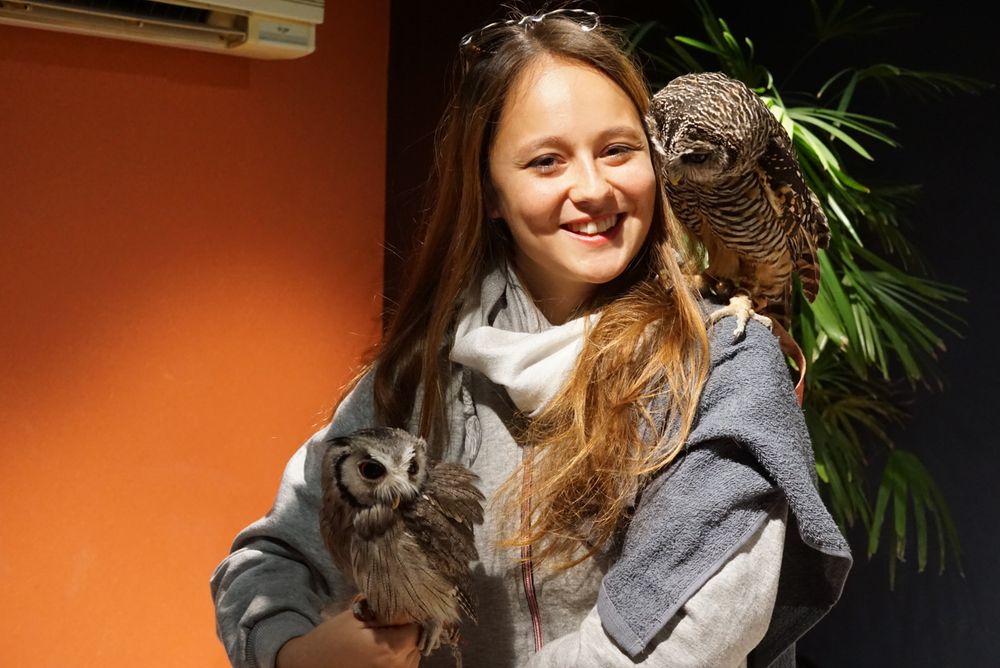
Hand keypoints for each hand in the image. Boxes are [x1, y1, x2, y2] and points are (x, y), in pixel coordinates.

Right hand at [276, 607, 419, 667]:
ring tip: (383, 634)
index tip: (397, 608)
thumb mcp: (358, 616)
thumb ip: (386, 610)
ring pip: (413, 653)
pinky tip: (382, 646)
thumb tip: (408, 601)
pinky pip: (404, 663)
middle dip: (406, 628)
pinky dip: (398, 653)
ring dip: (404, 642)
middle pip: (417, 641)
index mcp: (390, 649)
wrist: (312, 663)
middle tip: (387, 620)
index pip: (417, 627)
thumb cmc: (333, 637)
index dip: (408, 615)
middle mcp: (397, 667)